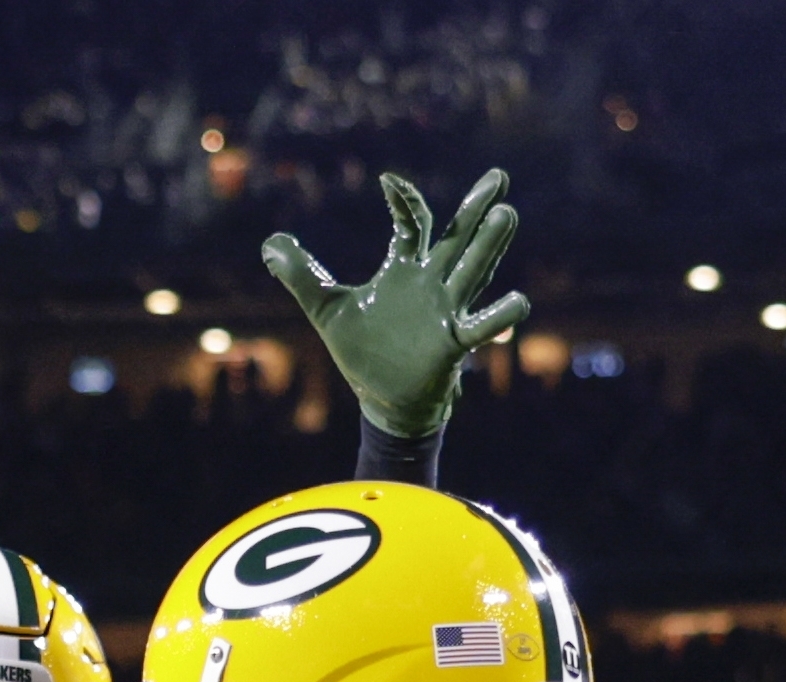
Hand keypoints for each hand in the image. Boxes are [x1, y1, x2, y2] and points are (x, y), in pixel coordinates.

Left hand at [262, 170, 531, 437]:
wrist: (383, 401)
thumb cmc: (363, 352)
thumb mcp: (325, 309)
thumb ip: (300, 274)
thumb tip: (268, 244)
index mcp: (405, 270)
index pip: (412, 225)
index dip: (403, 202)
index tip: (387, 183)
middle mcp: (432, 284)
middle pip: (459, 239)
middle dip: (476, 208)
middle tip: (498, 176)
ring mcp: (447, 312)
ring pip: (474, 271)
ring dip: (490, 245)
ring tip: (507, 213)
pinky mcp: (454, 344)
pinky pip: (481, 326)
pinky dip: (499, 316)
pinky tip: (518, 301)